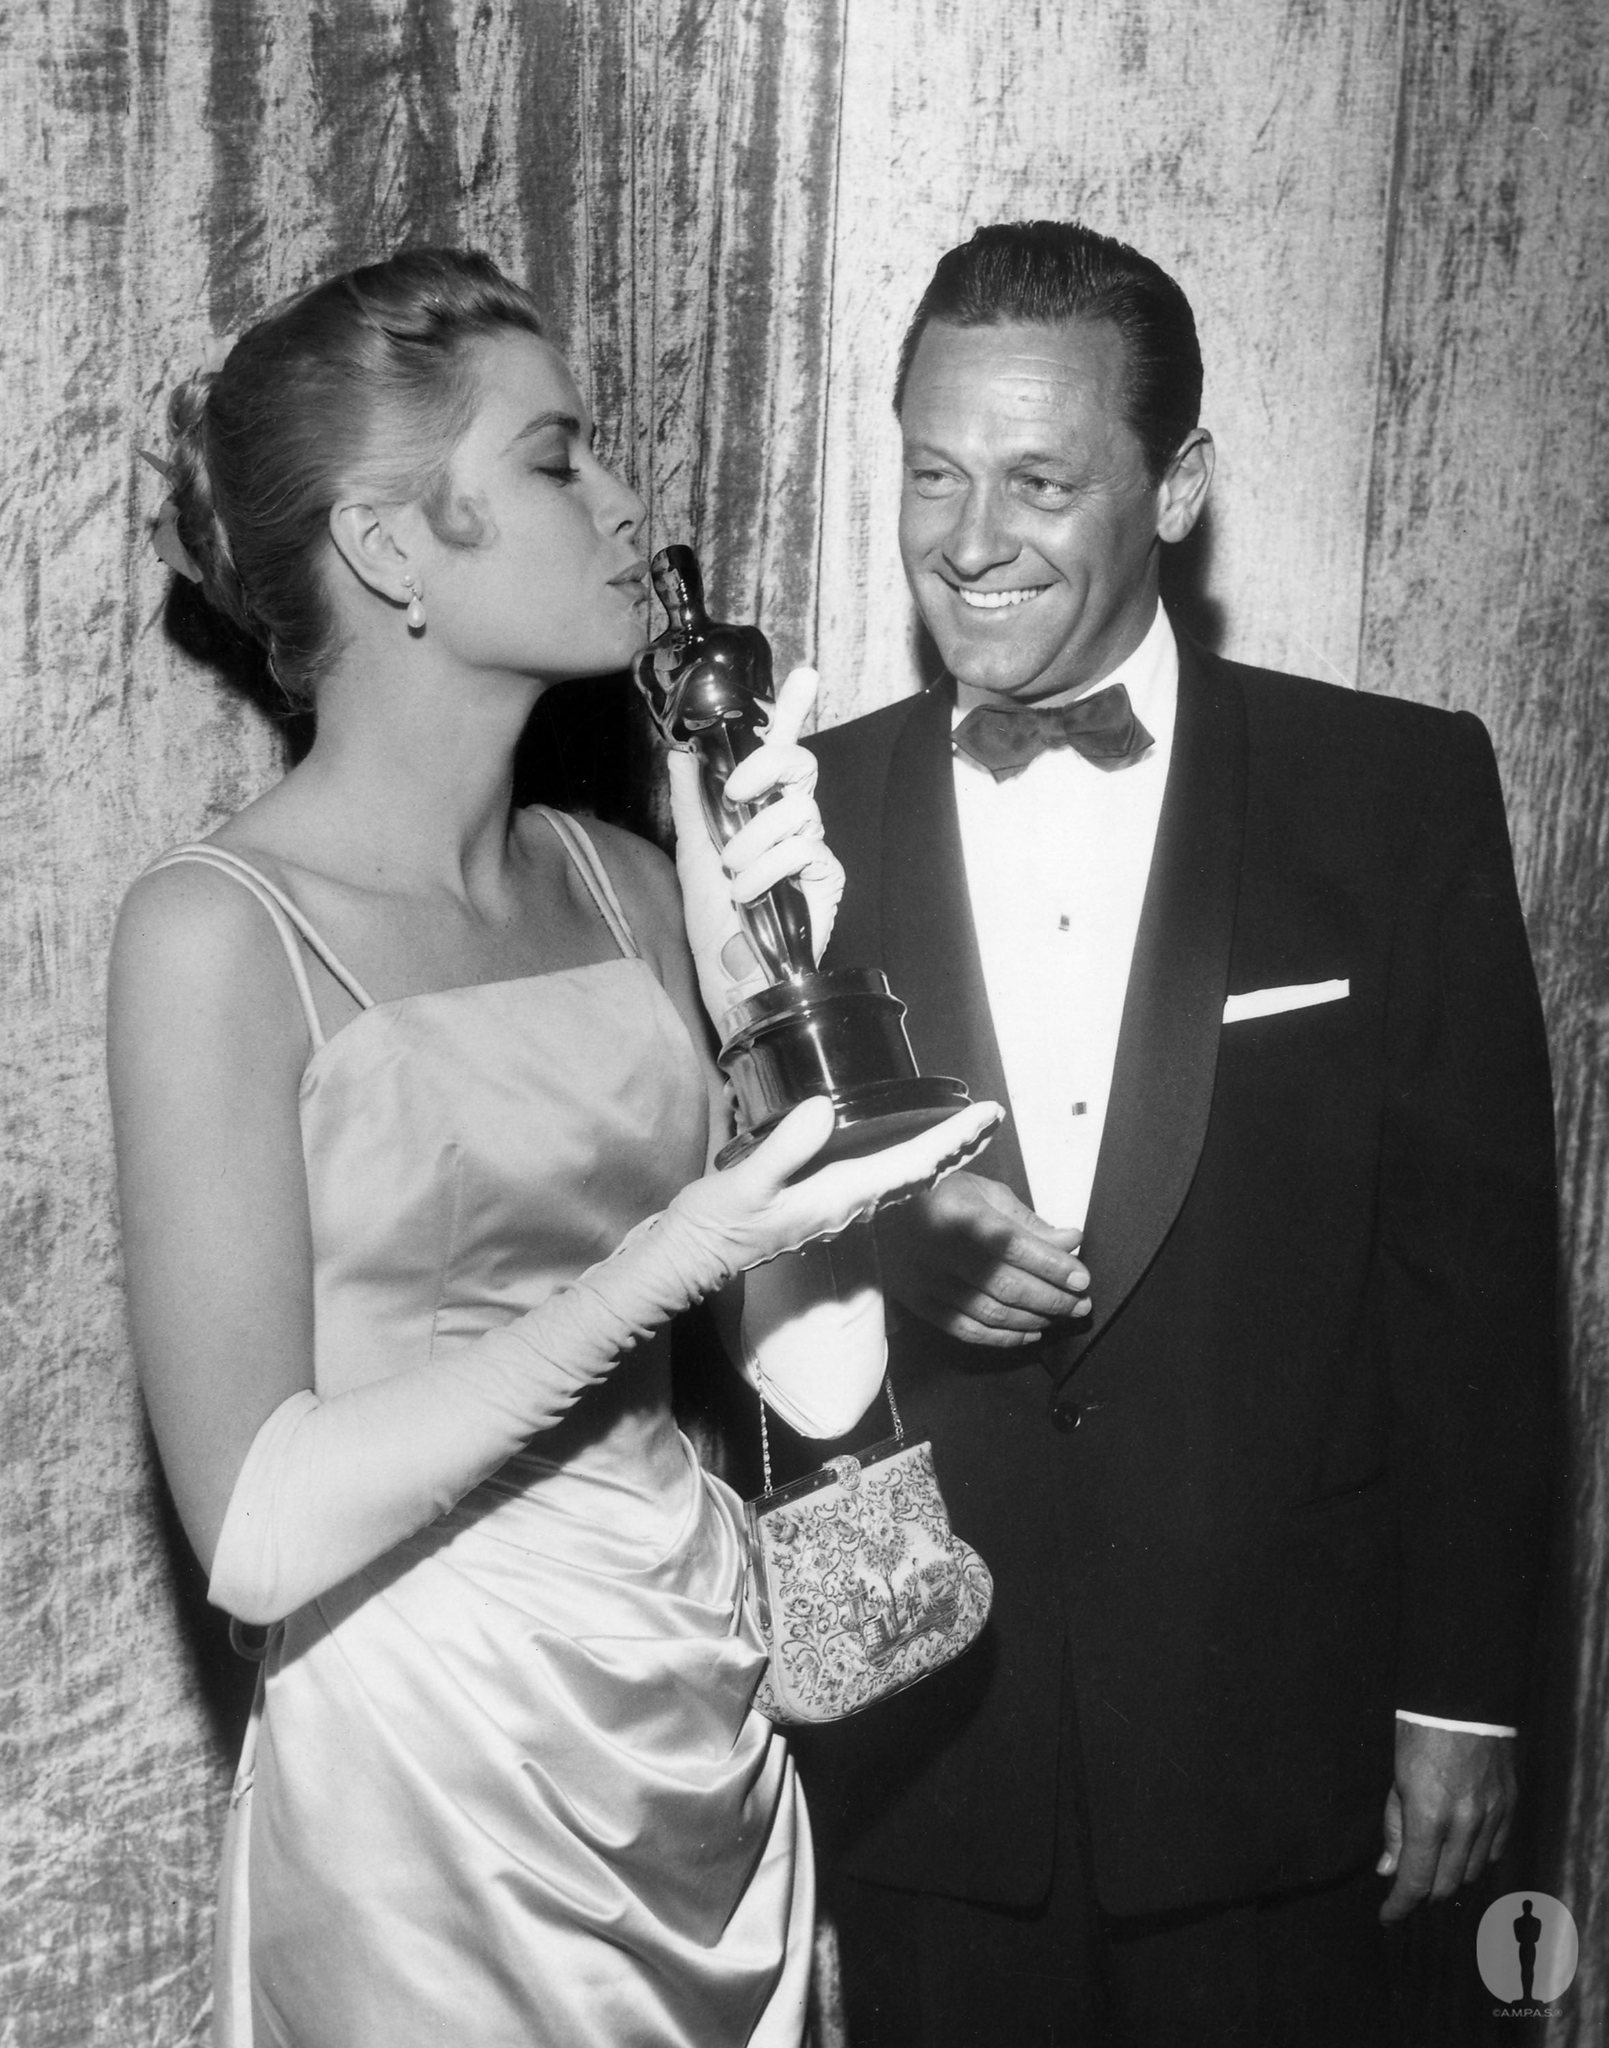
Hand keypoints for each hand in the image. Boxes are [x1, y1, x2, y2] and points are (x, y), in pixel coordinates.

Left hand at [667, 665, 843, 1026]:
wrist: (729, 976)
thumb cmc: (714, 922)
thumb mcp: (691, 852)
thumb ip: (690, 800)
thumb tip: (678, 750)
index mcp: (759, 809)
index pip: (780, 751)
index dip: (792, 712)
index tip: (803, 676)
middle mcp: (791, 822)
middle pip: (800, 763)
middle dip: (766, 765)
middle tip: (734, 792)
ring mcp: (812, 848)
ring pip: (798, 807)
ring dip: (753, 841)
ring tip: (735, 874)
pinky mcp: (828, 878)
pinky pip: (805, 847)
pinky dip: (769, 868)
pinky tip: (753, 892)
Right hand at [669, 1096, 1003, 1274]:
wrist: (687, 1265)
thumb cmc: (711, 1228)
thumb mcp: (743, 1185)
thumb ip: (785, 1150)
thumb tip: (823, 1111)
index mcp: (838, 1199)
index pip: (911, 1165)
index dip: (953, 1139)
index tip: (987, 1116)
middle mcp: (847, 1208)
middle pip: (920, 1175)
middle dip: (959, 1146)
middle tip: (994, 1118)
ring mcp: (835, 1211)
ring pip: (904, 1181)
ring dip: (939, 1155)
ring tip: (967, 1131)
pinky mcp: (820, 1209)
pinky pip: (880, 1185)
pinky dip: (908, 1165)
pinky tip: (912, 1156)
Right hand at [875, 1170, 1089, 1347]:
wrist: (875, 1210)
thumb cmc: (937, 1195)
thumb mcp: (983, 1192)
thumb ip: (1027, 1220)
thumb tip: (1070, 1241)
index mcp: (959, 1214)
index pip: (1015, 1246)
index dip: (1053, 1266)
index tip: (1082, 1279)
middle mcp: (941, 1250)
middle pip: (1005, 1284)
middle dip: (1051, 1299)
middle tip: (1080, 1304)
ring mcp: (925, 1280)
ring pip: (988, 1312)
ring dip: (1032, 1320)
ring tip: (1060, 1317)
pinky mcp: (916, 1302)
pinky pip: (964, 1330)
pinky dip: (1001, 1337)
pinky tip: (1028, 1334)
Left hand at [1377, 1723, 1516, 1921]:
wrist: (1461, 1699)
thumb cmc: (1419, 1734)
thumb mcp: (1395, 1779)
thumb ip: (1395, 1827)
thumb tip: (1388, 1870)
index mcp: (1428, 1815)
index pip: (1415, 1880)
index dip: (1399, 1905)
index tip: (1387, 1916)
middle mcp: (1465, 1823)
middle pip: (1445, 1884)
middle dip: (1422, 1894)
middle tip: (1406, 1890)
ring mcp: (1492, 1816)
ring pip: (1472, 1873)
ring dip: (1449, 1878)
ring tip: (1432, 1870)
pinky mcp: (1510, 1808)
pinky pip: (1494, 1851)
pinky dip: (1476, 1860)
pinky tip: (1460, 1853)